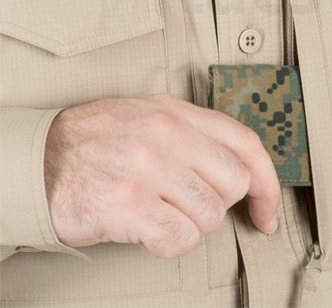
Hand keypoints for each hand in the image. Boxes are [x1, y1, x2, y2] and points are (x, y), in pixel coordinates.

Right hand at [44, 93, 280, 257]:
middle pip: (234, 183)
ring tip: (163, 213)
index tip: (268, 208)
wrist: (38, 158)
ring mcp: (148, 168)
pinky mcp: (128, 204)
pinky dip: (170, 244)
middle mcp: (167, 135)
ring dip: (191, 224)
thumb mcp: (149, 115)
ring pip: (210, 215)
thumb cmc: (97, 140)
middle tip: (191, 204)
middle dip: (219, 203)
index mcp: (178, 112)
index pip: (245, 143)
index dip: (267, 181)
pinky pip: (179, 238)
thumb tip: (241, 166)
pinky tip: (149, 231)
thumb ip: (194, 132)